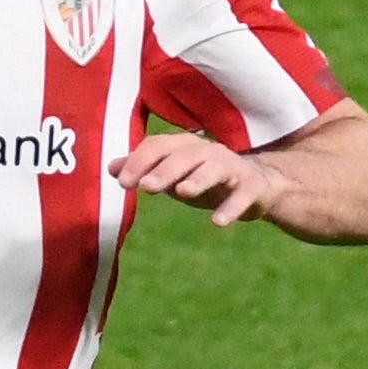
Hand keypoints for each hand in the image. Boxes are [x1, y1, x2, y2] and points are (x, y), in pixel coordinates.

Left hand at [113, 130, 285, 226]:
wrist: (256, 186)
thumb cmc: (203, 178)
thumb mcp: (171, 174)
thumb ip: (144, 170)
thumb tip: (111, 167)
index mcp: (185, 146)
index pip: (160, 145)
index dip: (140, 161)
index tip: (122, 182)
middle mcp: (209, 151)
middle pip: (186, 155)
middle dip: (165, 169)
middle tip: (147, 187)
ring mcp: (233, 166)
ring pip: (216, 168)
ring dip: (199, 178)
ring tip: (182, 192)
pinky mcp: (253, 185)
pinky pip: (244, 193)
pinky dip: (232, 206)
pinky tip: (218, 222)